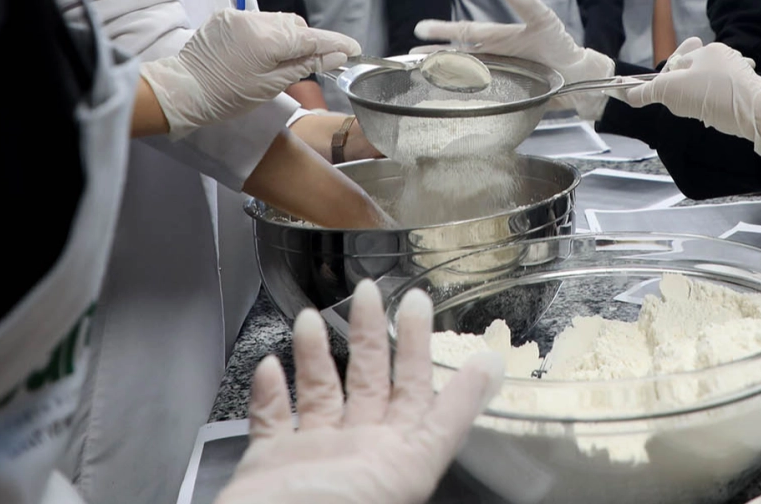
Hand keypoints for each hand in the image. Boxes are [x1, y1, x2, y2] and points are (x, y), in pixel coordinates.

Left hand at [139, 9, 359, 137]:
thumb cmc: (226, 96)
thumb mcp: (271, 86)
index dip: (336, 43)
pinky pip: (257, 21)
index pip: (312, 37)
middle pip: (296, 26)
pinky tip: (257, 52)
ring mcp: (239, 16)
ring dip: (285, 37)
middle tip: (312, 63)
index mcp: (269, 39)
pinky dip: (265, 34)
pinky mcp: (226, 17)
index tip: (354, 48)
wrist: (183, 90)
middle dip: (307, 42)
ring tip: (279, 60)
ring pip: (277, 21)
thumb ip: (305, 65)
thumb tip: (335, 55)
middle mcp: (256, 20)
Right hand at [215, 281, 503, 503]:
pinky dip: (269, 391)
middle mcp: (357, 453)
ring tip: (312, 319)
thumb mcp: (410, 469)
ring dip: (316, 353)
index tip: (417, 304)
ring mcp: (312, 457)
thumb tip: (492, 368)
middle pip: (369, 381)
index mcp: (396, 457)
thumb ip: (450, 419)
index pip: (416, 390)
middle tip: (370, 291)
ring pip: (320, 392)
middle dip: (370, 333)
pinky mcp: (268, 465)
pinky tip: (270, 366)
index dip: (419, 346)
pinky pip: (270, 419)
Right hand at [413, 0, 613, 119]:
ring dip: (442, 74)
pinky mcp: (505, 94)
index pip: (465, 32)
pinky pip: (478, 94)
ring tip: (421, 75)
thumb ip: (524, 2)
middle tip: (409, 56)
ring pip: (463, 74)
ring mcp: (499, 75)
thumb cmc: (561, 45)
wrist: (580, 76)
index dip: (442, 30)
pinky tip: (449, 100)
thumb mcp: (543, 20)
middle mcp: (494, 55)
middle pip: (457, 54)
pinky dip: (461, 96)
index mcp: (498, 37)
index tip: (419, 28)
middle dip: (433, 54)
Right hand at [622, 37, 760, 160]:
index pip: (677, 62)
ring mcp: (739, 72)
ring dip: (701, 98)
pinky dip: (718, 104)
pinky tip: (717, 115)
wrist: (756, 114)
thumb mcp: (671, 92)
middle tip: (685, 104)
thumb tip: (628, 94)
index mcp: (706, 51)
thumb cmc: (712, 96)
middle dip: (685, 89)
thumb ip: (648, 91)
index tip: (665, 96)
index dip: (666, 80)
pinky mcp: (749, 89)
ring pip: (709, 84)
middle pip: (694, 72)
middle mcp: (724, 56)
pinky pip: (725, 93)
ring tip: (702, 112)